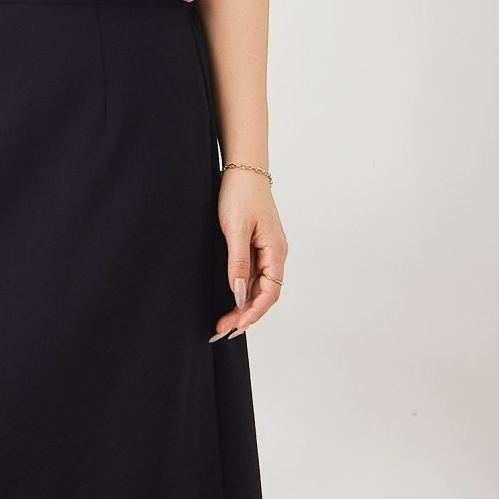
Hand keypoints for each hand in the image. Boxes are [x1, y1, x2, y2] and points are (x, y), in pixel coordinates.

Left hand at [209, 169, 285, 338]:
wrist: (242, 169)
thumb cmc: (240, 194)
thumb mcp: (235, 230)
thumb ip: (238, 263)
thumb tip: (240, 294)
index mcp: (276, 250)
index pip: (270, 292)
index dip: (254, 312)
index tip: (235, 326)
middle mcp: (276, 253)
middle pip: (266, 293)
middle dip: (246, 315)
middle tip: (222, 329)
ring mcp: (268, 250)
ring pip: (260, 287)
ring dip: (244, 306)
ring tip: (224, 321)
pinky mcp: (258, 246)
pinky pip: (255, 275)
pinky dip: (244, 291)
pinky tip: (232, 300)